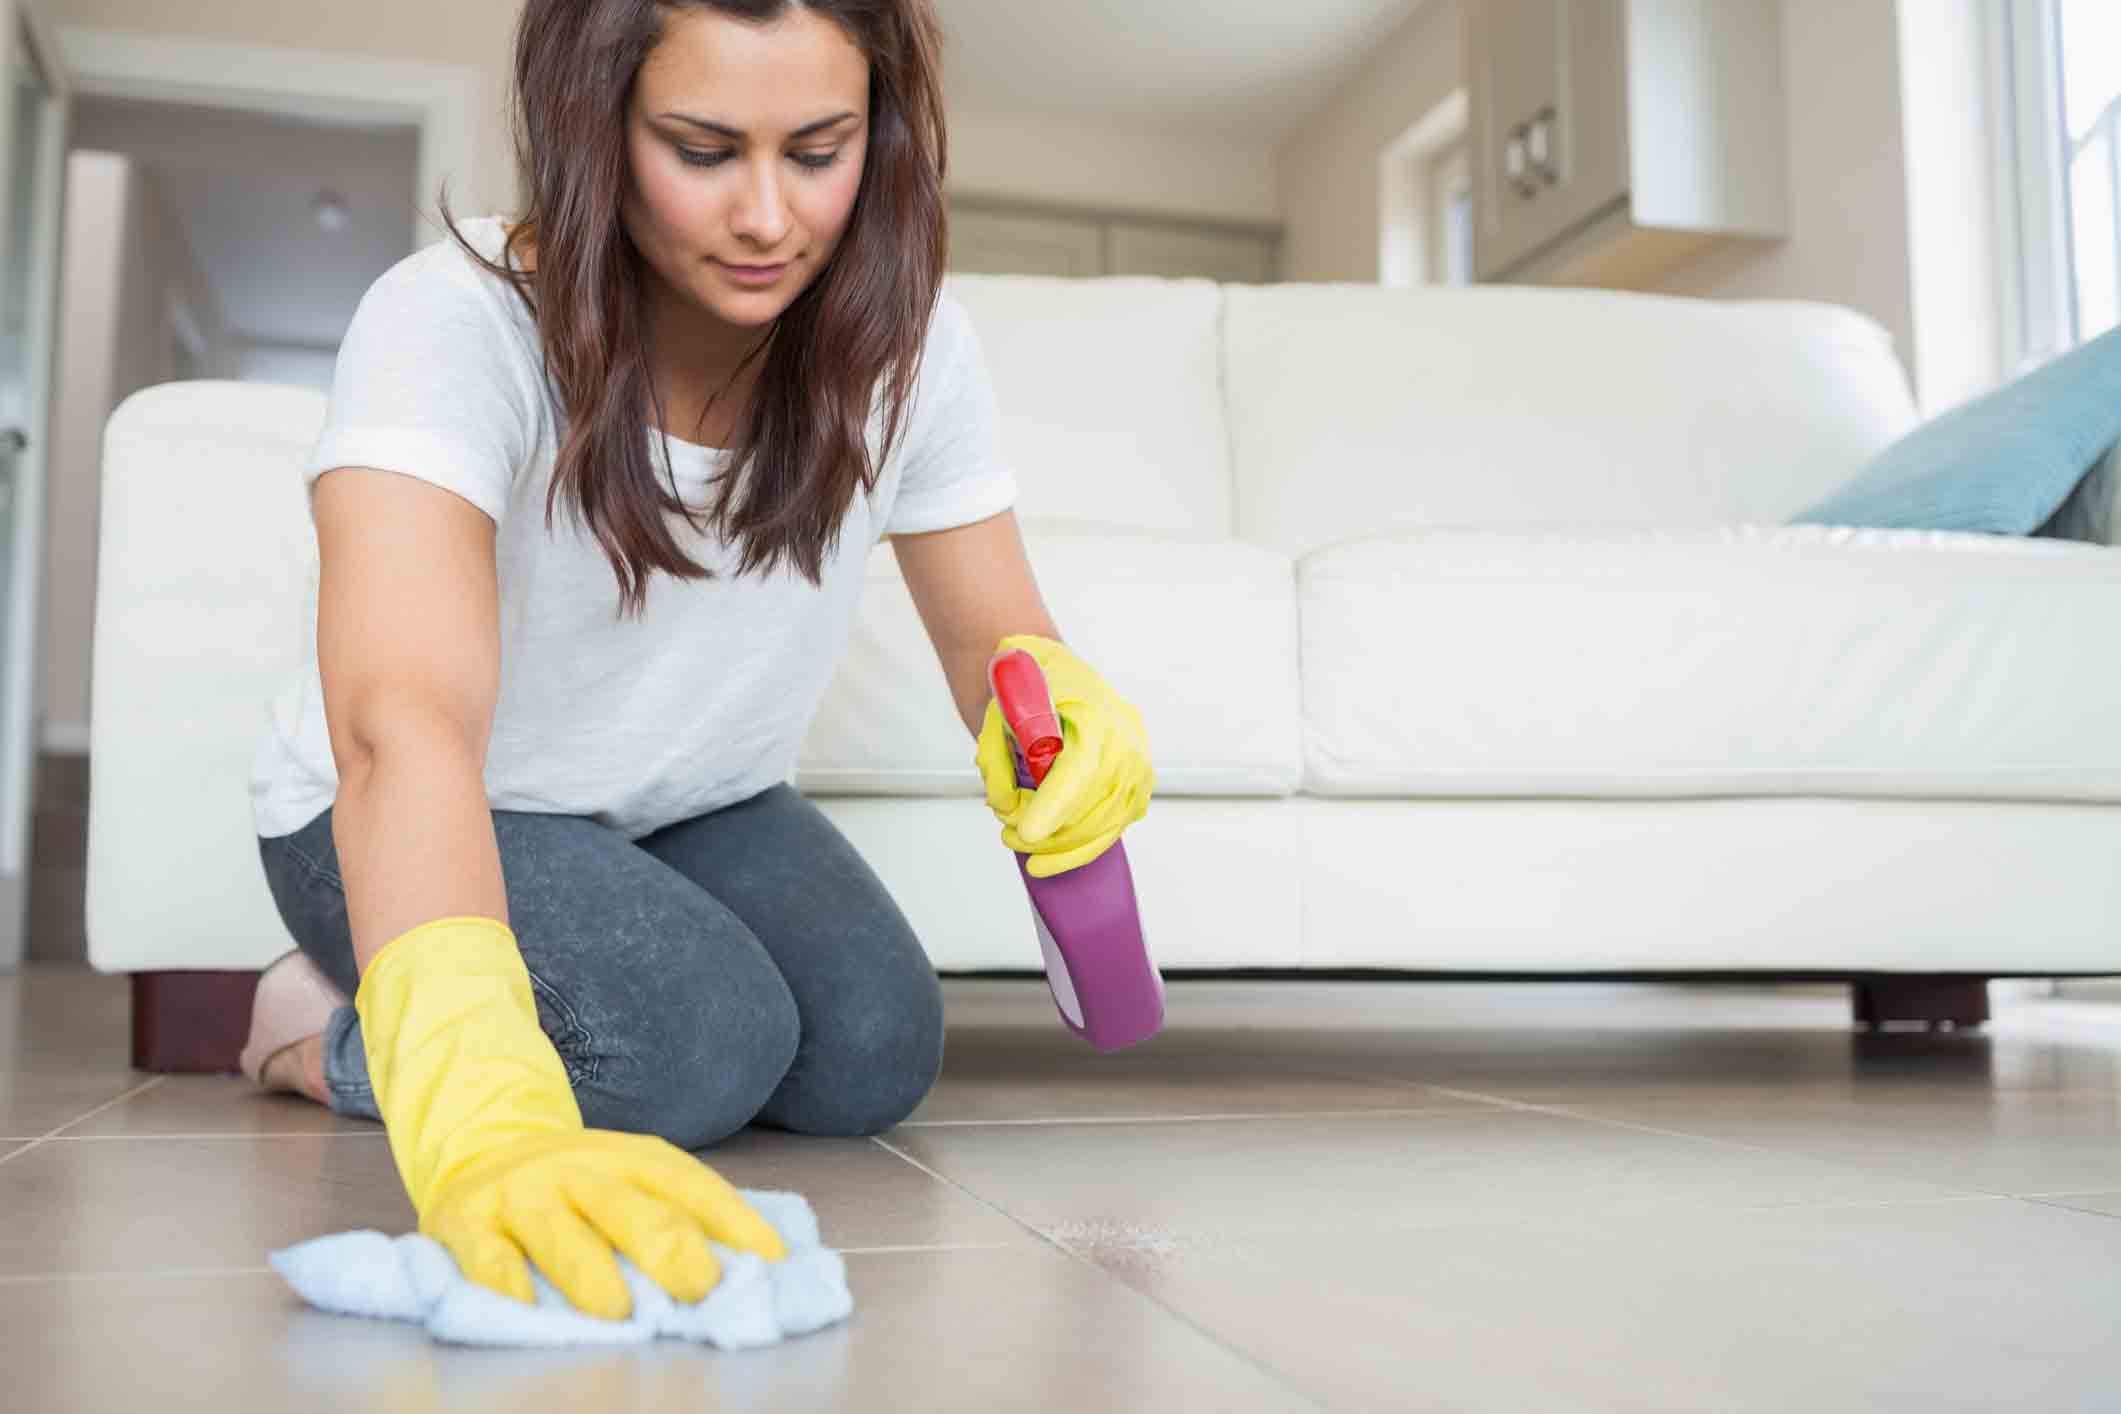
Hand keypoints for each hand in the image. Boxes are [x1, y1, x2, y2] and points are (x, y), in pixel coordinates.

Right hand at [420, 1126, 785, 1320]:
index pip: (691, 1186)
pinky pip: (489, 1257)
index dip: (734, 1223)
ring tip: (619, 1313)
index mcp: (633, 1158)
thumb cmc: (577, 1187)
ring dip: (593, 1274)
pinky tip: (527, 1312)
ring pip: (562, 1233)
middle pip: (631, 1207)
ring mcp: (524, 1193)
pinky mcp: (468, 1221)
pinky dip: (508, 1285)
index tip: (772, 1265)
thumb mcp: (629, 1182)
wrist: (481, 1148)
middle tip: (702, 1288)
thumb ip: (676, 1218)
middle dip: (671, 1248)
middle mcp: (580, 1168)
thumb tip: (751, 1274)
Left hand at [973, 634, 1153, 877]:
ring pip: (1107, 825)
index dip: (1056, 805)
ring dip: (1062, 847)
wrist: (1050, 668)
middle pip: (1095, 806)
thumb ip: (996, 758)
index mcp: (1093, 710)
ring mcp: (1138, 762)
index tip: (1027, 833)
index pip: (1081, 768)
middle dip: (1049, 835)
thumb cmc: (1025, 685)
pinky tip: (1052, 852)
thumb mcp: (996, 713)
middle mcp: (1125, 737)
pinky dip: (1083, 846)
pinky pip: (1116, 825)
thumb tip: (1004, 806)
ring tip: (1022, 844)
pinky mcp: (1139, 782)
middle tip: (1009, 836)